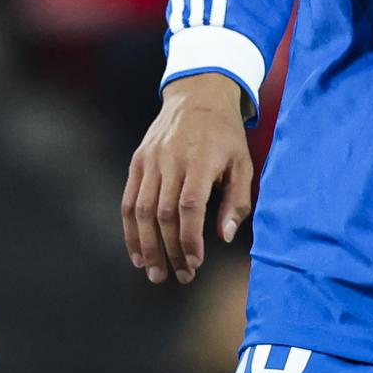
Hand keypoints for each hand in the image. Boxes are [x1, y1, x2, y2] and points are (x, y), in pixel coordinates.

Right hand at [121, 73, 252, 284]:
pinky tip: (138, 253)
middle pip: (163, 214)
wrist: (198, 96)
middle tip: (180, 276)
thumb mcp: (243, 163)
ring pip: (142, 211)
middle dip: (170, 250)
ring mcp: (151, 160)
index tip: (195, 263)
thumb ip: (238, 201)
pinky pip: (129, 200)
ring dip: (147, 246)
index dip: (190, 239)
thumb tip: (224, 237)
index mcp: (201, 161)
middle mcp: (172, 160)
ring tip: (155, 273)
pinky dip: (130, 230)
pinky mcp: (138, 161)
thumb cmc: (225, 135)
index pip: (190, 207)